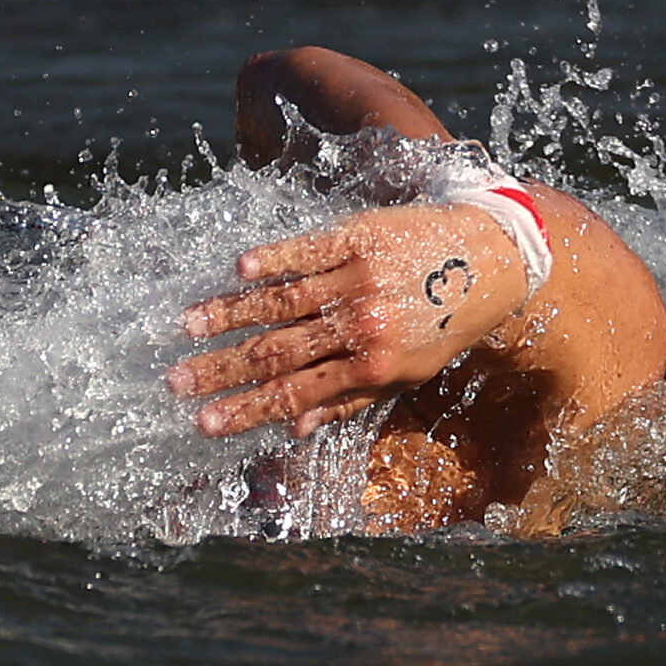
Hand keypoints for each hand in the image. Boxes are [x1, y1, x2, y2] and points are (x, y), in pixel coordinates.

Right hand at [168, 204, 526, 438]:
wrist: (489, 261)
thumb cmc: (445, 324)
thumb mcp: (407, 375)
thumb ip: (347, 400)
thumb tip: (293, 428)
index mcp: (371, 368)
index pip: (294, 393)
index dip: (246, 409)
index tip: (204, 422)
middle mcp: (361, 326)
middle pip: (278, 352)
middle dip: (222, 370)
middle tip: (175, 380)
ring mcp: (357, 279)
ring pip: (283, 301)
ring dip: (231, 314)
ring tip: (187, 325)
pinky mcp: (359, 237)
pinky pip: (307, 251)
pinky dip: (273, 260)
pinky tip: (239, 269)